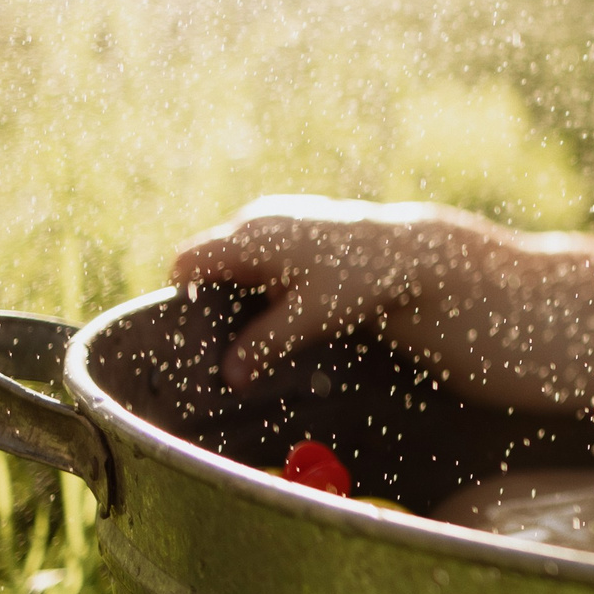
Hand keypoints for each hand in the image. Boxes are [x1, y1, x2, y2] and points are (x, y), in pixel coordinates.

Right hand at [170, 195, 454, 388]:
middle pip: (207, 261)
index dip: (186, 298)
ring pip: (233, 256)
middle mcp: (254, 220)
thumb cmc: (359, 279)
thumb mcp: (311, 318)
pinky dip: (263, 276)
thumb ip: (265, 344)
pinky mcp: (292, 223)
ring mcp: (274, 217)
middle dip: (213, 298)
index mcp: (249, 238)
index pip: (186, 264)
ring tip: (268, 319)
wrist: (407, 250)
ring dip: (241, 288)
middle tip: (232, 337)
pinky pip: (259, 251)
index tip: (201, 332)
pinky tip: (289, 300)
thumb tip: (229, 377)